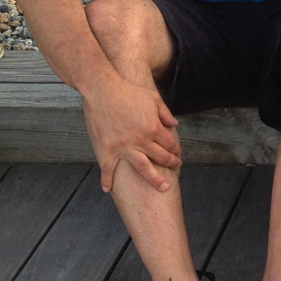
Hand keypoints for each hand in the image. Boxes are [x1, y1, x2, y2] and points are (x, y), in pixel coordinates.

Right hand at [82, 77, 181, 192]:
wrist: (103, 90)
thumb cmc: (129, 92)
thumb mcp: (154, 99)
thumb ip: (166, 114)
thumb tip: (175, 125)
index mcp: (154, 128)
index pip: (170, 144)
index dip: (176, 150)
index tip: (177, 153)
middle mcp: (141, 140)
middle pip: (161, 157)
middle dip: (172, 163)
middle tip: (176, 168)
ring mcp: (124, 147)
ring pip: (143, 168)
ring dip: (155, 179)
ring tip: (164, 188)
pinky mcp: (107, 148)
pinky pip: (108, 169)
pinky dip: (107, 180)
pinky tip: (109, 190)